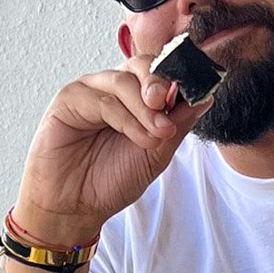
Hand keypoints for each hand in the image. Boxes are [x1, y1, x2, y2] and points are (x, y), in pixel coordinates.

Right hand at [11, 55, 209, 247]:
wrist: (75, 208)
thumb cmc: (109, 182)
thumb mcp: (155, 155)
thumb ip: (177, 126)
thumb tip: (205, 98)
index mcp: (134, 98)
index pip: (159, 72)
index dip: (178, 79)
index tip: (195, 94)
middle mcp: (113, 89)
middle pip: (142, 65)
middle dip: (160, 84)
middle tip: (167, 109)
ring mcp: (90, 91)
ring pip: (124, 81)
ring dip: (145, 110)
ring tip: (156, 136)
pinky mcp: (69, 99)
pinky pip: (103, 99)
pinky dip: (125, 118)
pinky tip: (138, 138)